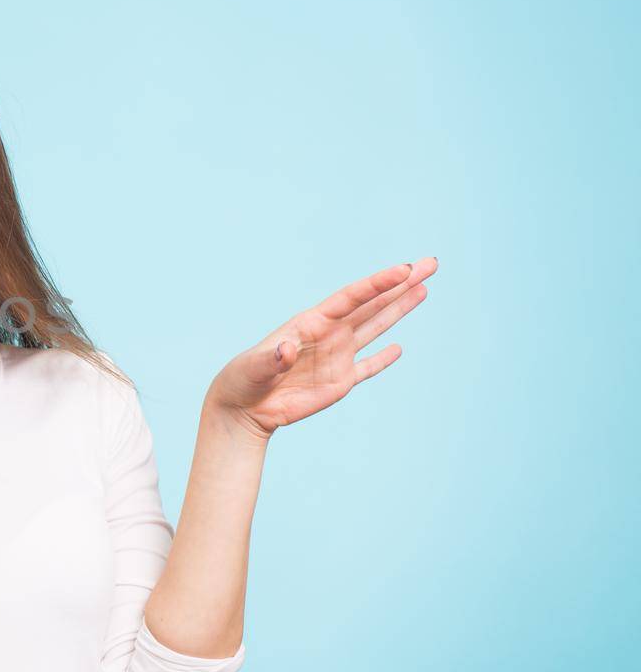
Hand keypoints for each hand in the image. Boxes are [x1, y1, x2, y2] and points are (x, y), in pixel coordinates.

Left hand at [205, 256, 438, 439]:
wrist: (242, 408)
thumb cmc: (242, 380)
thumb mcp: (253, 367)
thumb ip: (271, 358)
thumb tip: (286, 350)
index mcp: (311, 323)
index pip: (352, 298)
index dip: (378, 283)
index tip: (404, 269)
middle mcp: (329, 335)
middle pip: (371, 304)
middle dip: (401, 284)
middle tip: (430, 263)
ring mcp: (336, 357)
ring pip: (375, 328)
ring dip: (399, 309)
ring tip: (424, 288)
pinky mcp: (338, 382)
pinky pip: (367, 367)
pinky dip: (383, 359)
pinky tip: (398, 347)